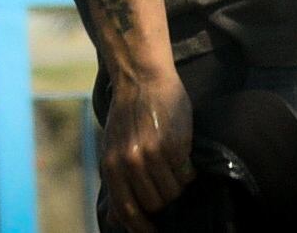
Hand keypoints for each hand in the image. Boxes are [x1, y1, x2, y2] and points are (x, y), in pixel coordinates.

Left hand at [100, 70, 194, 232]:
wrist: (141, 78)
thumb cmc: (129, 114)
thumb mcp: (112, 147)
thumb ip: (117, 181)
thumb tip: (117, 219)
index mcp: (110, 166)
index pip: (127, 212)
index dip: (142, 228)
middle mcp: (128, 163)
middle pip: (154, 205)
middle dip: (163, 198)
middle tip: (165, 180)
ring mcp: (150, 155)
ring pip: (172, 192)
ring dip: (176, 183)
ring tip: (172, 163)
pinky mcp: (171, 146)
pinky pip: (185, 175)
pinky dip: (186, 170)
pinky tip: (180, 152)